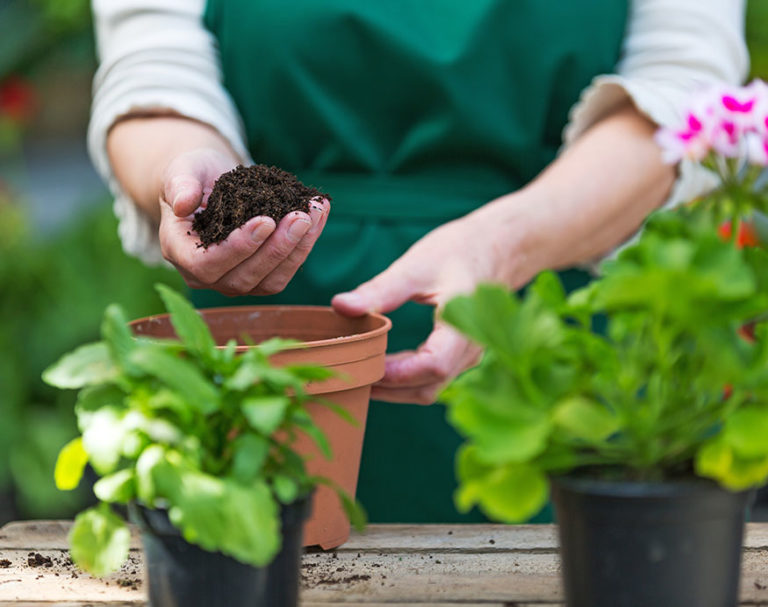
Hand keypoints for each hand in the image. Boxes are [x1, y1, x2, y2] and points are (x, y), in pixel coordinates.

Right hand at [159, 149, 329, 295]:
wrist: (212, 183)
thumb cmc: (194, 176)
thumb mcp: (182, 170)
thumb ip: (179, 184)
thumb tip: (184, 203)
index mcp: (180, 252)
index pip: (207, 263)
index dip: (238, 247)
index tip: (266, 221)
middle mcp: (205, 276)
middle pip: (244, 277)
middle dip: (277, 247)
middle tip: (301, 215)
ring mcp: (234, 281)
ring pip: (270, 281)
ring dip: (297, 249)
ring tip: (315, 212)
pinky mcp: (260, 278)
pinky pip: (285, 272)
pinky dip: (305, 246)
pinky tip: (319, 216)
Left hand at [331, 203, 526, 403]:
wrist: (495, 247)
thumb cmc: (458, 251)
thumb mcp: (416, 266)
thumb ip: (380, 290)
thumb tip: (340, 305)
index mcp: (463, 326)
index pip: (434, 366)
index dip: (396, 373)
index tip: (363, 363)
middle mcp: (469, 349)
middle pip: (428, 387)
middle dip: (388, 388)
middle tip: (349, 373)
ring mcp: (466, 355)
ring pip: (429, 388)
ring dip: (394, 387)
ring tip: (359, 370)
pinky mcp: (459, 355)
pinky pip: (432, 377)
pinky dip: (405, 378)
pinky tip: (380, 362)